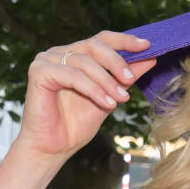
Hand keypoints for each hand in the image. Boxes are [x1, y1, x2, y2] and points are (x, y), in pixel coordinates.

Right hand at [19, 31, 155, 157]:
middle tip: (131, 80)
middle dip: (117, 62)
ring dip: (107, 81)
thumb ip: (126, 78)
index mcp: (75, 55)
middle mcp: (60, 53)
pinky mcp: (38, 71)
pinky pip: (73, 75)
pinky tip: (106, 103)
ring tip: (121, 99)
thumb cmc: (76, 125)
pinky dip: (93, 89)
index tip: (147, 46)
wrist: (53, 148)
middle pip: (94, 46)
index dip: (124, 40)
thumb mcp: (110, 97)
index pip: (102, 40)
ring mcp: (47, 60)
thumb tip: (150, 58)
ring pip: (85, 62)